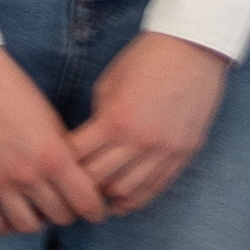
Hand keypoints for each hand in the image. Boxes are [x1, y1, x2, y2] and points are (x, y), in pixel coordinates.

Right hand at [0, 49, 109, 237]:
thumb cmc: (11, 87)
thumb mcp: (49, 117)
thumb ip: (63, 151)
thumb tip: (76, 178)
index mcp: (53, 155)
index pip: (85, 201)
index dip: (94, 209)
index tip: (94, 209)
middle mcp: (27, 173)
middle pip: (59, 217)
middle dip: (68, 213)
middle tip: (66, 206)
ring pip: (26, 226)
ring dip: (37, 222)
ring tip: (38, 211)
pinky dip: (5, 225)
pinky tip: (11, 215)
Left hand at [64, 34, 231, 216]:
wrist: (193, 48)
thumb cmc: (145, 59)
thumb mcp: (108, 84)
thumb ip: (98, 119)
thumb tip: (88, 147)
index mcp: (115, 121)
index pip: (77, 157)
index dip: (61, 163)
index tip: (55, 165)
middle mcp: (140, 141)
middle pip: (99, 181)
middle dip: (81, 185)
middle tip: (71, 186)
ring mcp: (165, 151)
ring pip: (128, 192)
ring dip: (107, 197)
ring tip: (96, 196)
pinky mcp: (184, 154)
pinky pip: (157, 187)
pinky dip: (136, 199)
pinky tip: (122, 201)